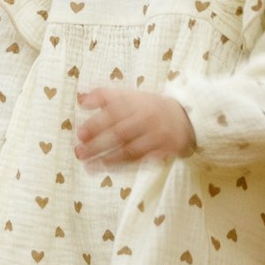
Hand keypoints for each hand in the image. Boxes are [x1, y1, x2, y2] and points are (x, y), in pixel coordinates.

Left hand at [75, 87, 193, 164]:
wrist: (186, 118)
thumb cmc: (148, 107)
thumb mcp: (130, 96)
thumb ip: (105, 96)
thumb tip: (81, 100)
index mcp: (136, 102)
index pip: (113, 112)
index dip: (96, 123)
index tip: (80, 134)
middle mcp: (146, 118)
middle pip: (120, 133)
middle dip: (97, 144)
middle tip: (79, 153)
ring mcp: (156, 135)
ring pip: (129, 149)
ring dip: (107, 159)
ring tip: (89, 165)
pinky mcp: (164, 150)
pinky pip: (141, 160)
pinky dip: (123, 165)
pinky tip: (108, 168)